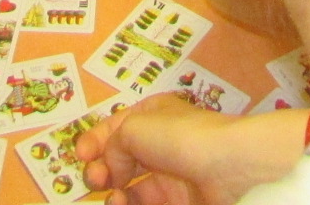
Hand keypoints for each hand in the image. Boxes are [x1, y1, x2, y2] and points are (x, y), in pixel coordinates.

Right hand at [76, 96, 307, 204]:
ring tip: (113, 196)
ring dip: (113, 191)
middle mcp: (160, 142)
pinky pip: (146, 203)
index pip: (116, 125)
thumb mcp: (135, 128)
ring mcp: (170, 175)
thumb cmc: (180, 137)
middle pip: (121, 157)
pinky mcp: (178, 202)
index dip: (94, 139)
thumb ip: (113, 146)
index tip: (79, 155)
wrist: (230, 169)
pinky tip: (121, 203)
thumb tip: (114, 168)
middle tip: (95, 177)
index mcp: (152, 114)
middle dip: (100, 167)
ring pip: (130, 186)